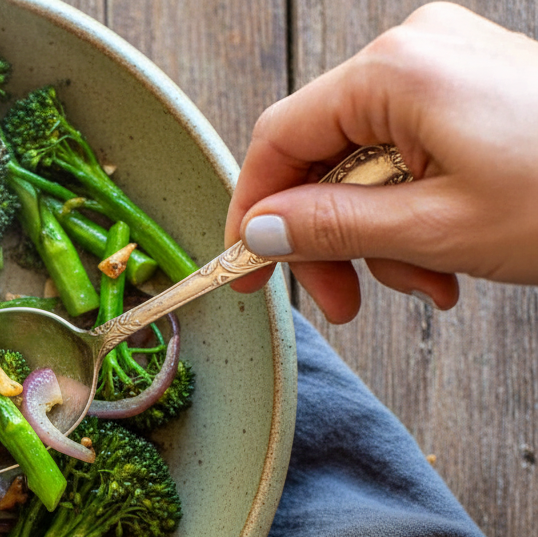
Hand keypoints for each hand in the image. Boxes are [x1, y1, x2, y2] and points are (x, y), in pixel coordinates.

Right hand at [227, 2, 537, 322]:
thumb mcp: (435, 228)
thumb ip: (328, 227)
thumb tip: (258, 231)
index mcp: (396, 71)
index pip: (280, 140)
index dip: (253, 214)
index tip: (246, 272)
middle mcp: (415, 52)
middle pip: (324, 155)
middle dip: (332, 237)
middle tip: (346, 302)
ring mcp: (448, 65)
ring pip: (368, 162)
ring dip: (381, 235)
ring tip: (427, 283)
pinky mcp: (473, 89)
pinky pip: (411, 152)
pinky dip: (415, 209)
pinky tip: (447, 254)